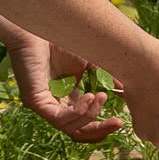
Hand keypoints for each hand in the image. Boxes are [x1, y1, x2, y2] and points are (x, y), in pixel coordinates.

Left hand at [6, 38, 123, 145]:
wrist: (38, 27)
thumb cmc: (60, 42)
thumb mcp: (90, 62)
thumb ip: (105, 77)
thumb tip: (123, 90)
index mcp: (68, 100)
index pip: (85, 124)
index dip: (103, 127)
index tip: (121, 121)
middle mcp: (56, 106)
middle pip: (78, 133)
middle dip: (99, 130)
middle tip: (117, 123)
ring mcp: (44, 106)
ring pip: (70, 128)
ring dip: (90, 116)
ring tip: (100, 97)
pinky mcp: (35, 102)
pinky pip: (58, 118)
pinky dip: (77, 112)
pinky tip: (88, 98)